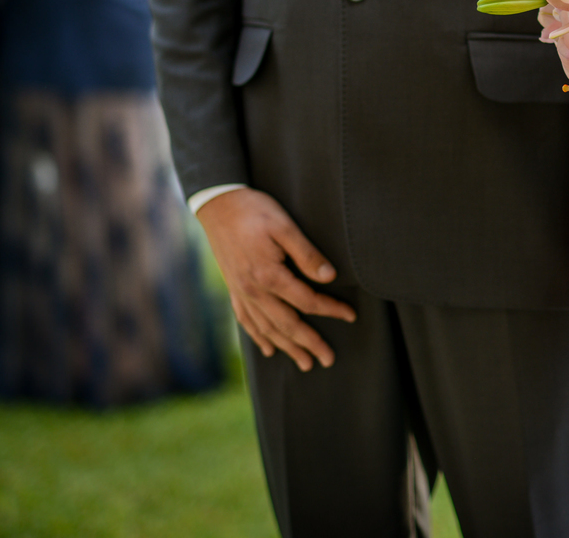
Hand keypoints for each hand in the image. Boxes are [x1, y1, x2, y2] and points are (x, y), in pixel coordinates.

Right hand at [197, 188, 355, 371]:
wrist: (218, 204)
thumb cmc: (255, 212)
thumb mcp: (285, 226)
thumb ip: (307, 254)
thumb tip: (329, 278)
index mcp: (270, 276)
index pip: (308, 301)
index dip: (331, 310)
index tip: (351, 316)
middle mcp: (253, 290)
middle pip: (287, 325)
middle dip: (309, 344)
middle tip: (328, 360)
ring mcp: (241, 291)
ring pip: (267, 328)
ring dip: (287, 347)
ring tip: (304, 363)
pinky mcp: (234, 288)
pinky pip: (246, 320)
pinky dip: (259, 337)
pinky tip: (269, 348)